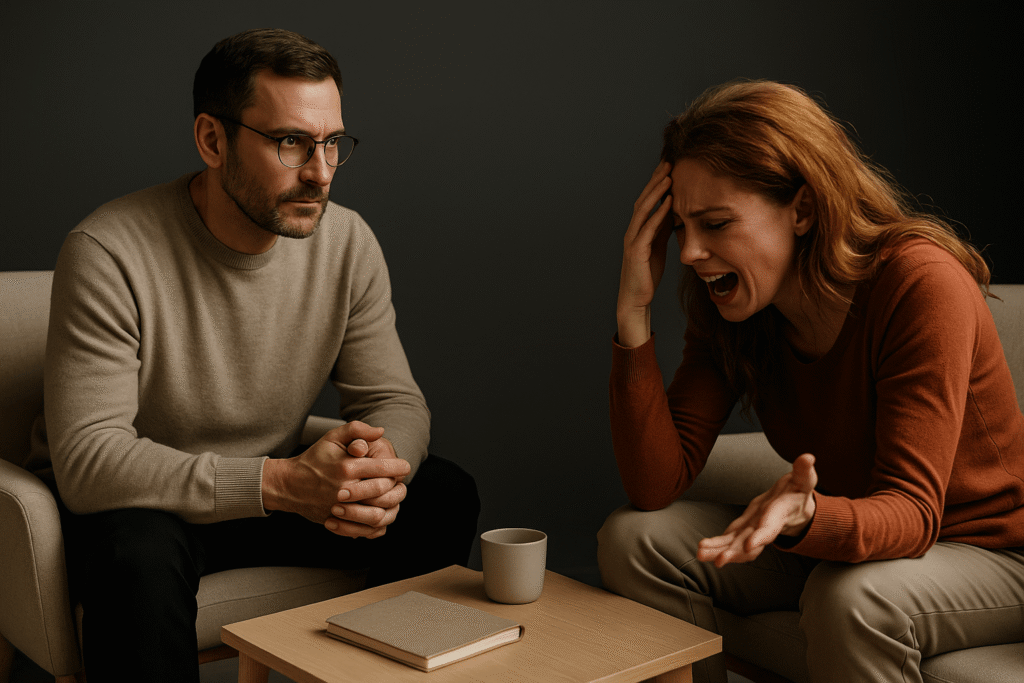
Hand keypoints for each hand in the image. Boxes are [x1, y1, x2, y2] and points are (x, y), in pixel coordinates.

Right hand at [261, 421, 410, 537]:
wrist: (289, 484)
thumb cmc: (313, 459)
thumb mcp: (332, 437)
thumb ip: (357, 430)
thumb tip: (381, 431)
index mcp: (347, 467)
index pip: (383, 468)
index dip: (399, 467)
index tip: (405, 466)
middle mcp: (345, 489)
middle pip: (383, 491)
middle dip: (397, 485)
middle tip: (401, 481)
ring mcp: (341, 509)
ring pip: (377, 514)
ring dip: (389, 506)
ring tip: (393, 497)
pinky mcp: (338, 522)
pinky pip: (365, 529)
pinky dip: (376, 525)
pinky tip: (380, 513)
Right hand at [617, 160, 674, 347]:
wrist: (635, 298)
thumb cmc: (648, 273)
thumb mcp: (658, 246)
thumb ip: (663, 228)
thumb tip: (675, 211)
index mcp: (638, 228)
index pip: (648, 199)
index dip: (657, 182)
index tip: (670, 165)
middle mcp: (632, 230)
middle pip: (644, 199)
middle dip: (656, 180)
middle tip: (669, 162)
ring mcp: (632, 240)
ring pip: (643, 210)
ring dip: (656, 192)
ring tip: (669, 177)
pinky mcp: (636, 251)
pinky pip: (647, 229)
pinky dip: (659, 214)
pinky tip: (669, 204)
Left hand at [697, 454, 817, 567]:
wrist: (795, 508)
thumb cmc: (798, 492)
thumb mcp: (803, 480)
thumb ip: (804, 471)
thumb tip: (808, 457)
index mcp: (778, 516)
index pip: (770, 528)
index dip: (762, 536)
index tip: (750, 545)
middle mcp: (764, 528)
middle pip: (750, 543)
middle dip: (736, 552)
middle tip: (720, 560)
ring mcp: (752, 531)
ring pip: (736, 545)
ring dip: (719, 551)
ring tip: (701, 555)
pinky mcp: (742, 530)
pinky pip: (728, 540)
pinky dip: (715, 546)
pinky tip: (701, 550)